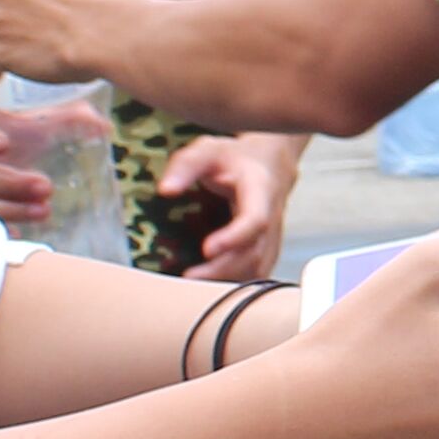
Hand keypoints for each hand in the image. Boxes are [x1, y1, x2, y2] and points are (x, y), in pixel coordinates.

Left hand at [161, 132, 300, 278]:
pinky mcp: (267, 252)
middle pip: (254, 253)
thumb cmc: (235, 159)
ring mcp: (272, 238)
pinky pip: (256, 274)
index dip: (234, 237)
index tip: (207, 249)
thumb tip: (166, 190)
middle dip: (222, 269)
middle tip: (188, 278)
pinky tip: (208, 288)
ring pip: (257, 269)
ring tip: (193, 288)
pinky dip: (234, 284)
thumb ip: (185, 166)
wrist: (269, 166)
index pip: (255, 219)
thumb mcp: (207, 150)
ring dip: (227, 281)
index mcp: (260, 190)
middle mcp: (272, 218)